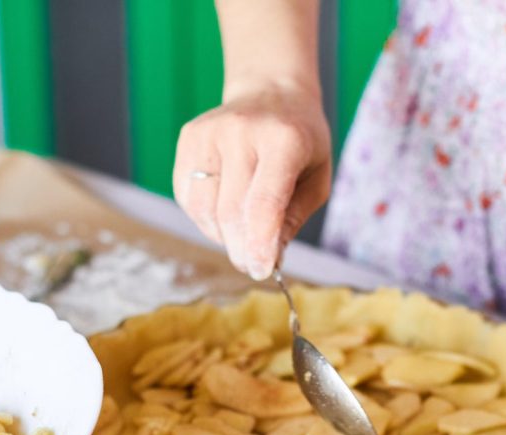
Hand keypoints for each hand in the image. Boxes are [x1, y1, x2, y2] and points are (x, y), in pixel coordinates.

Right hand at [173, 81, 330, 279]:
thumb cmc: (301, 142)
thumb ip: (294, 218)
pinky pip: (189, 197)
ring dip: (224, 236)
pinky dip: (206, 219)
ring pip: (205, 209)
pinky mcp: (189, 139)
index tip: (261, 271)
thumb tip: (270, 258)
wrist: (271, 92)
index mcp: (283, 139)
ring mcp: (210, 133)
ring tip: (243, 235)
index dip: (260, 244)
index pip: (264, 203)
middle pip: (231, 211)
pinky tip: (225, 214)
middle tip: (252, 265)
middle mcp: (241, 131)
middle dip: (242, 249)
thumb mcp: (316, 179)